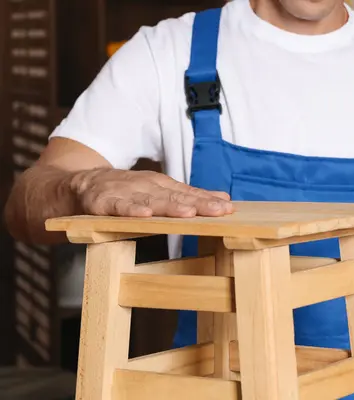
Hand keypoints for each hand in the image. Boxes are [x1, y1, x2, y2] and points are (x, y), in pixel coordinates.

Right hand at [70, 168, 233, 217]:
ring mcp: (124, 193)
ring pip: (150, 201)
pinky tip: (143, 215)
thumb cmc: (124, 191)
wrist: (77, 184)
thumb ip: (189, 196)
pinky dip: (130, 210)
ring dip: (169, 206)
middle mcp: (145, 186)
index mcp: (160, 185)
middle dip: (198, 203)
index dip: (208, 200)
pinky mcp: (101, 202)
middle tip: (219, 211)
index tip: (229, 208)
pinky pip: (117, 207)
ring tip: (188, 212)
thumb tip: (225, 199)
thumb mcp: (158, 192)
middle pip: (175, 196)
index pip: (188, 193)